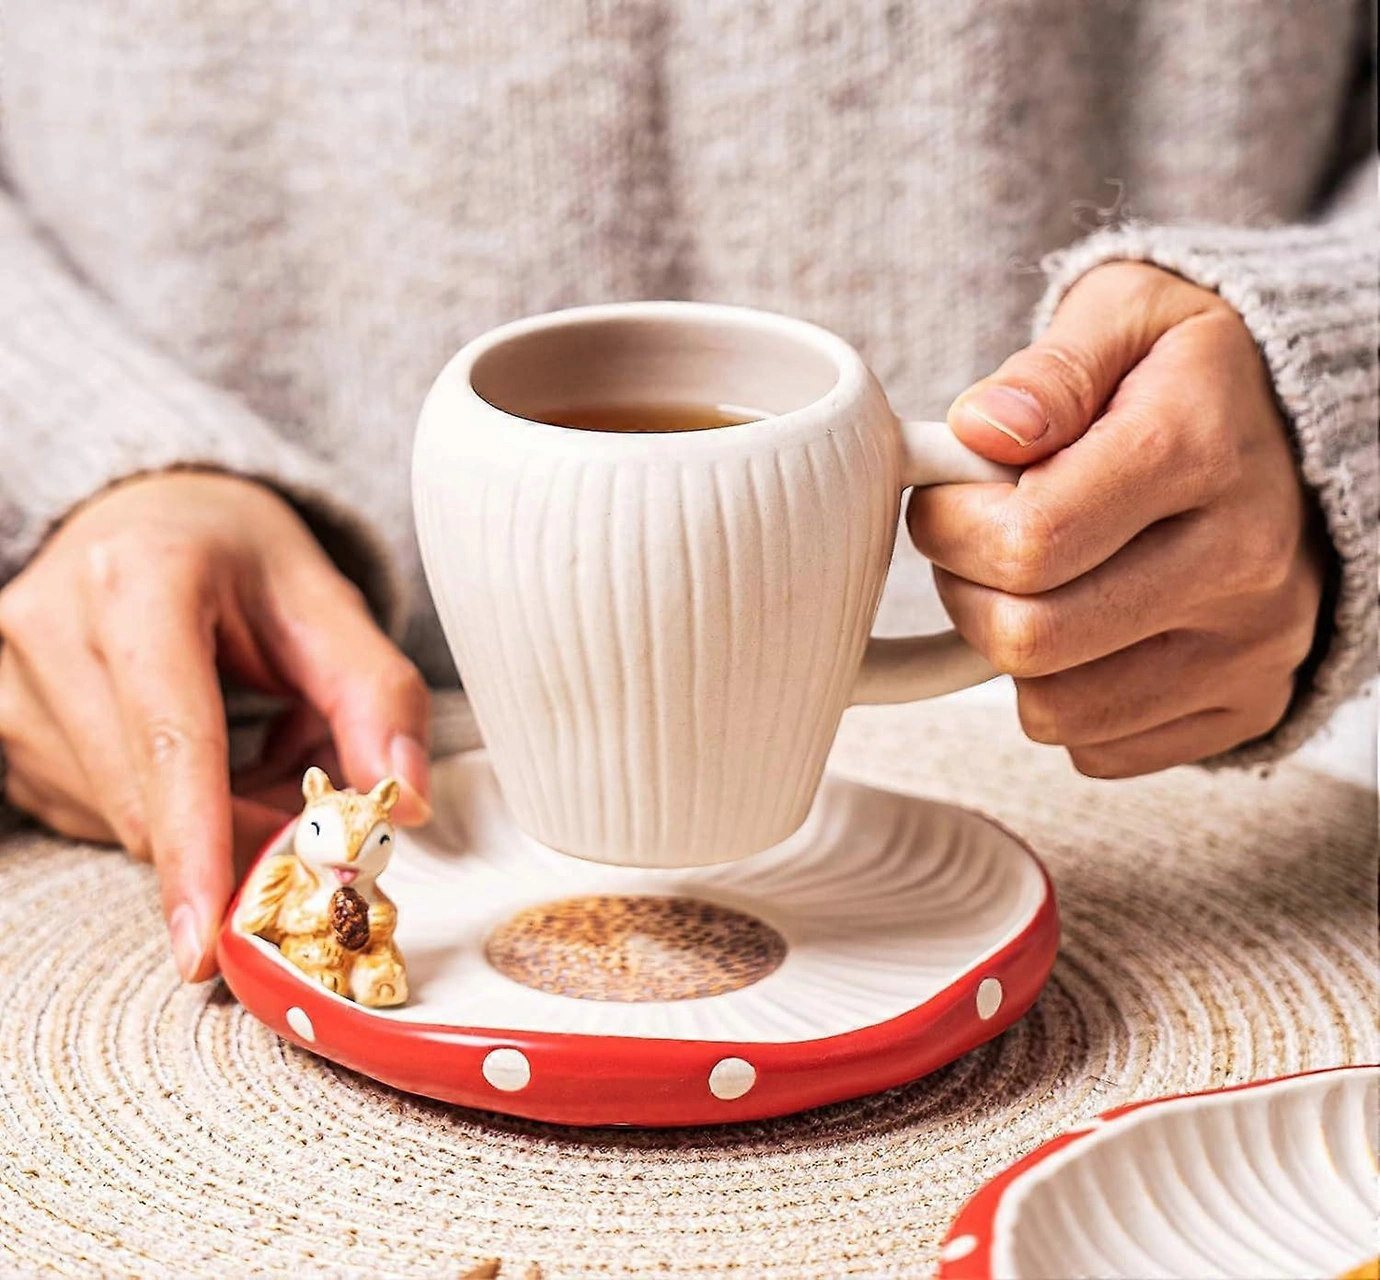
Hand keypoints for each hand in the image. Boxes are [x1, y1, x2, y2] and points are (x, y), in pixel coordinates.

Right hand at [0, 472, 430, 978]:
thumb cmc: (241, 557)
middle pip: (144, 797)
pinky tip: (194, 758)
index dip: (196, 847)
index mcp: (141, 582)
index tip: (205, 943)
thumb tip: (404, 806)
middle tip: (304, 806)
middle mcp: (49, 625)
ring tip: (251, 748)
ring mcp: (7, 679)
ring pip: (115, 819)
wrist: (149, 517)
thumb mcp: (327, 604)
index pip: (173, 740)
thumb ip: (378, 698)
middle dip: (235, 834)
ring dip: (201, 820)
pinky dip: (160, 811)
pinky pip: (89, 812)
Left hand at [908, 262, 1326, 775]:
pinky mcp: (1248, 704)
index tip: (945, 499)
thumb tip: (982, 432)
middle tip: (975, 548)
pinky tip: (1084, 631)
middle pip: (1030, 639)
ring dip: (1008, 655)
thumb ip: (1048, 369)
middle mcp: (1239, 560)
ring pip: (1056, 710)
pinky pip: (1100, 750)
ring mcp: (1250, 645)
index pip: (1027, 541)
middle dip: (964, 594)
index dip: (948, 528)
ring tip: (1031, 586)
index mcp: (1196, 451)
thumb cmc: (1187, 375)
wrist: (1304, 436)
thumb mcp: (1122, 317)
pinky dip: (1065, 700)